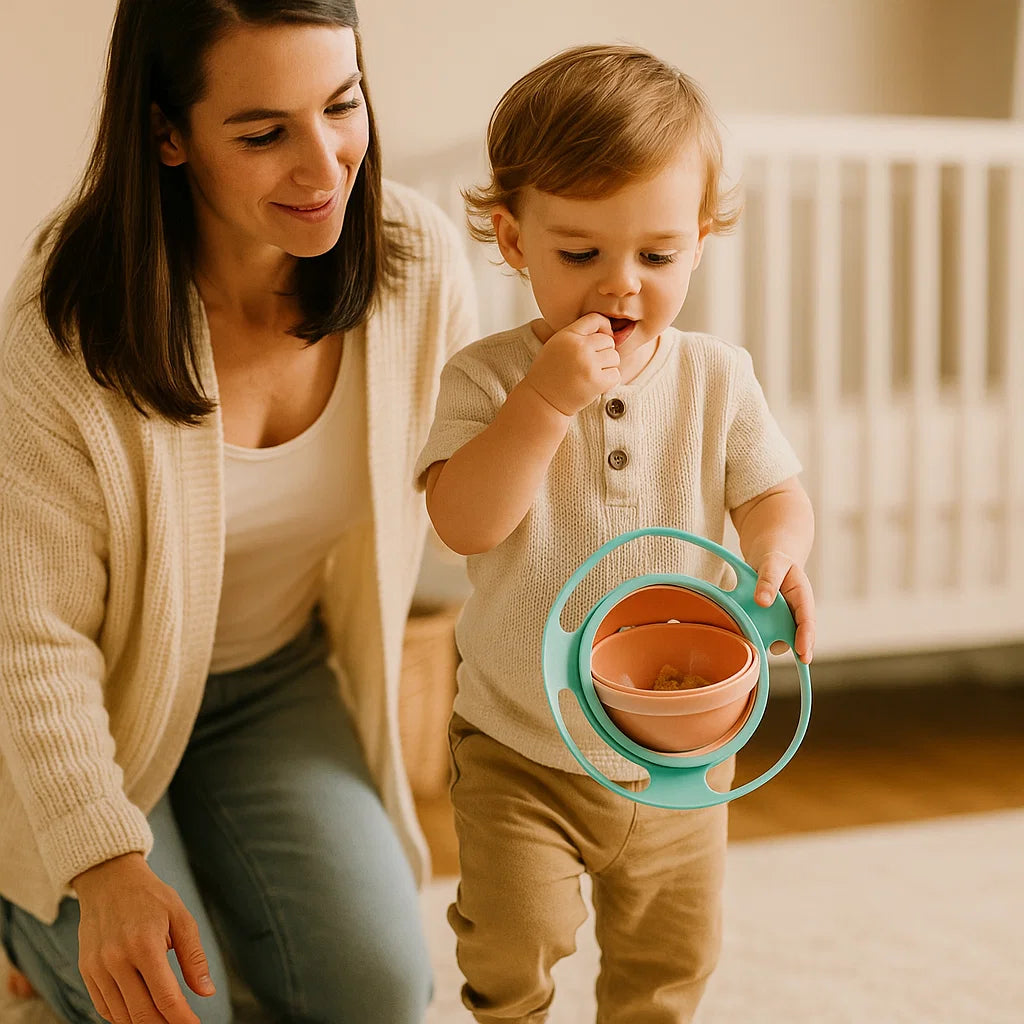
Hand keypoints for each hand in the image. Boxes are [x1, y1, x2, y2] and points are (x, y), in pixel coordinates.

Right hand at [72, 853, 214, 1023]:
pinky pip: (104, 1007)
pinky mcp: (86, 971)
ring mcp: (97, 967)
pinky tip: (140, 1014)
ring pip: (121, 1015)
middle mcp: (116, 959)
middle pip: (142, 1012)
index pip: (165, 997)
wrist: (109, 880)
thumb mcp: (181, 917)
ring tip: (164, 1021)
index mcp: (145, 944)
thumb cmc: (151, 897)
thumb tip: (207, 992)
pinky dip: (122, 1017)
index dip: (182, 1018)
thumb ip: (193, 957)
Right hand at [524, 314, 619, 415]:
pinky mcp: (596, 382)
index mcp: (568, 335)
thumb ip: (576, 335)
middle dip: (604, 352)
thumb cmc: (549, 373)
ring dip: (607, 367)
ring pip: (615, 357)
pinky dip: (609, 381)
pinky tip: (595, 383)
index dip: (604, 327)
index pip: (596, 319)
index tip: (601, 340)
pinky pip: (615, 374)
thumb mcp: (555, 344)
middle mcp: (579, 347)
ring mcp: (589, 364)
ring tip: (592, 374)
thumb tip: (608, 331)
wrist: (542, 400)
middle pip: (608, 341)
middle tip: (591, 364)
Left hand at [750, 551, 814, 663]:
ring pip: (781, 637)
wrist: (770, 558)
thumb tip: (763, 601)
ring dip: (773, 643)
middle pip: (798, 634)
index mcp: (802, 597)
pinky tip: (749, 637)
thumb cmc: (775, 560)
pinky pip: (767, 634)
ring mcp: (784, 618)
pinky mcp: (772, 622)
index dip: (806, 638)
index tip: (803, 653)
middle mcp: (795, 611)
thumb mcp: (772, 564)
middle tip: (797, 662)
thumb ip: (768, 581)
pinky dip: (760, 637)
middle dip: (798, 649)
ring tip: (759, 644)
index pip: (807, 620)